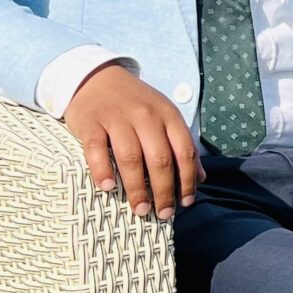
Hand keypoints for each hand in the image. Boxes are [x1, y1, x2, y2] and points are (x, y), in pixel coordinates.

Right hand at [64, 62, 201, 220]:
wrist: (96, 78)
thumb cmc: (135, 104)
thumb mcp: (164, 117)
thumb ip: (181, 145)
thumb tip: (200, 178)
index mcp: (168, 115)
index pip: (185, 151)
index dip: (188, 179)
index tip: (186, 202)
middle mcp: (146, 116)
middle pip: (159, 159)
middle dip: (164, 191)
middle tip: (163, 214)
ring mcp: (117, 118)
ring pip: (130, 158)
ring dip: (136, 188)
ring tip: (140, 209)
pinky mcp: (91, 123)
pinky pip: (97, 150)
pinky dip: (103, 170)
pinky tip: (108, 188)